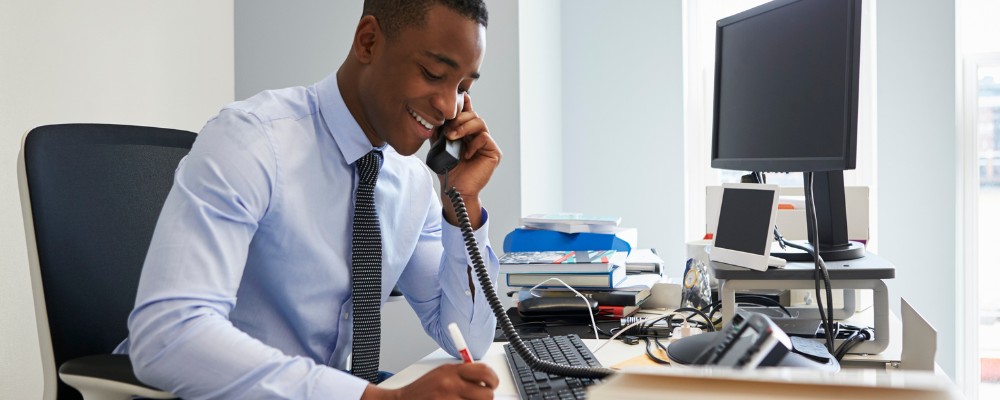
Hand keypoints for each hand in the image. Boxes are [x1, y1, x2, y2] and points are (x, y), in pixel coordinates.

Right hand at [361, 363, 498, 399]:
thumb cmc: (424, 388)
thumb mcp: (442, 372)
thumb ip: (463, 373)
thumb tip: (485, 379)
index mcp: (452, 371)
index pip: (484, 372)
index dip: (493, 379)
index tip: (492, 383)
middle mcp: (451, 385)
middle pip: (487, 395)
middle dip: (487, 397)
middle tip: (481, 397)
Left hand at [436, 93, 501, 228]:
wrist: (455, 189)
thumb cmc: (448, 170)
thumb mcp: (439, 145)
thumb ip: (440, 130)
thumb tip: (436, 115)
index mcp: (467, 133)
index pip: (467, 113)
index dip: (465, 103)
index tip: (459, 97)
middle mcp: (478, 136)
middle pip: (473, 115)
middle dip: (459, 119)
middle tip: (447, 130)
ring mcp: (487, 144)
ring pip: (479, 122)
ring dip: (464, 127)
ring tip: (452, 137)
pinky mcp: (494, 152)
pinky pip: (484, 137)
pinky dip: (473, 143)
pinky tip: (466, 154)